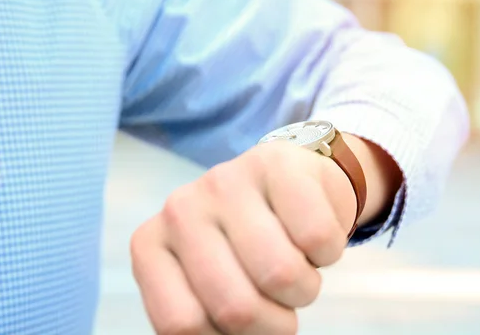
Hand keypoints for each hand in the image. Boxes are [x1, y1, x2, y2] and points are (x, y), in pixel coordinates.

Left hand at [130, 141, 358, 334]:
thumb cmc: (252, 244)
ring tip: (299, 267)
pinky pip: (317, 237)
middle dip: (276, 321)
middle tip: (281, 298)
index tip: (244, 322)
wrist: (291, 184)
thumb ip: (209, 312)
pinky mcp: (275, 162)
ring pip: (281, 274)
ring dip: (305, 288)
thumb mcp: (216, 280)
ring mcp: (226, 180)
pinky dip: (328, 253)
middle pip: (236, 307)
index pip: (182, 325)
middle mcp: (179, 208)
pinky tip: (312, 237)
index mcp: (151, 246)